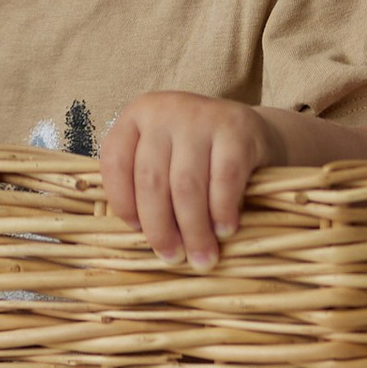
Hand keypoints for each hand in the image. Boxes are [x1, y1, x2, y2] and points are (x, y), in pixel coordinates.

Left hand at [98, 92, 284, 266]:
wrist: (251, 132)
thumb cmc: (198, 155)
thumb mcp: (165, 156)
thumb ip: (148, 184)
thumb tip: (143, 238)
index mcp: (137, 114)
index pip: (115, 161)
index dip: (122, 202)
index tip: (137, 231)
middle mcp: (165, 109)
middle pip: (151, 179)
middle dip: (160, 228)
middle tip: (173, 258)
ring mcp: (201, 115)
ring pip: (186, 185)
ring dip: (193, 229)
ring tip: (202, 257)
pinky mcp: (236, 128)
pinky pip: (224, 179)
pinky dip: (221, 211)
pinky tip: (224, 230)